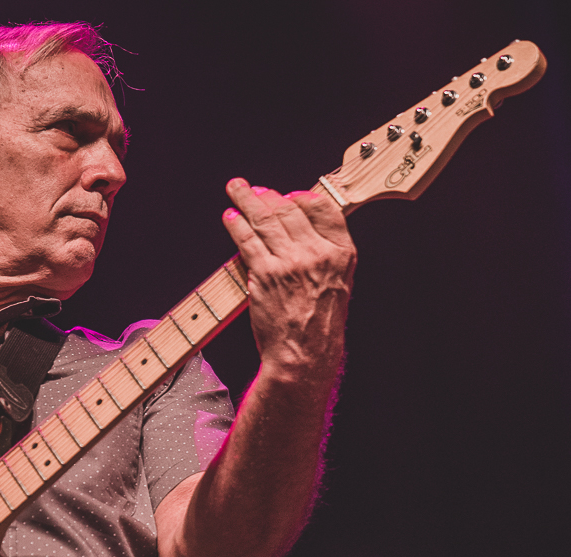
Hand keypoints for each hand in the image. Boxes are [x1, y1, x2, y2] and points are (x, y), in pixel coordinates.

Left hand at [222, 178, 355, 385]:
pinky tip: (230, 216)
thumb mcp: (337, 283)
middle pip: (289, 210)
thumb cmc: (319, 324)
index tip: (288, 195)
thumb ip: (325, 254)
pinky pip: (247, 240)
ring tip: (236, 188)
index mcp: (341, 253)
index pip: (322, 209)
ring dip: (246, 199)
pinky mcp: (265, 273)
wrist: (304, 354)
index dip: (301, 197)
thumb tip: (300, 228)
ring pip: (265, 219)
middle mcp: (317, 253)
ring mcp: (290, 262)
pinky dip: (236, 224)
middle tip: (254, 189)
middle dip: (267, 196)